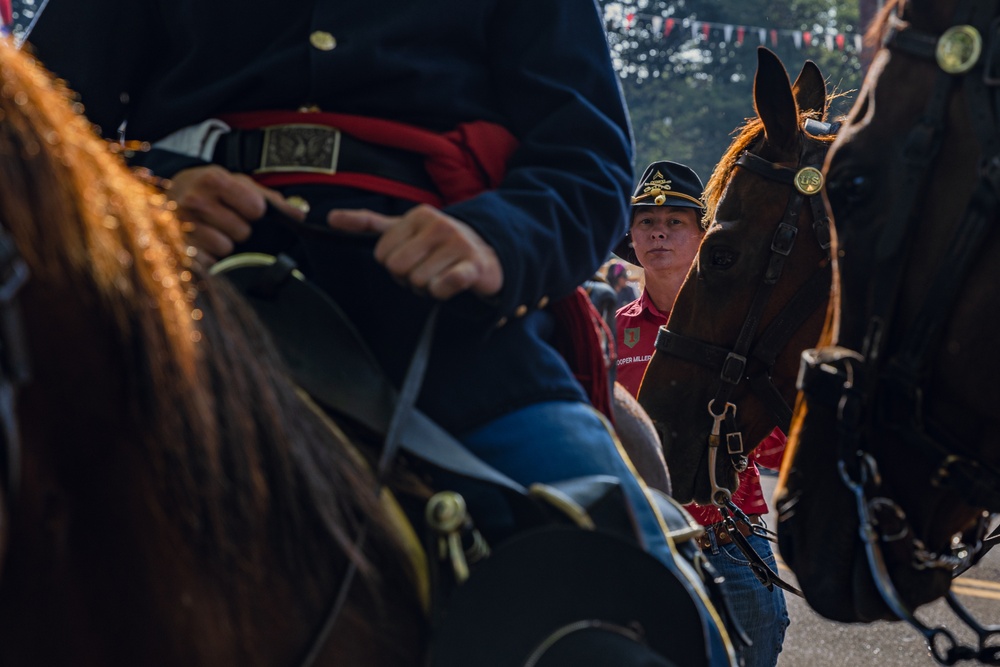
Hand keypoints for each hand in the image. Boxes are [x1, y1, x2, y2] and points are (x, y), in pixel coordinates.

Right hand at [167, 165, 305, 264]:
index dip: (255, 211)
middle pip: (242, 231)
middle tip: (226, 219)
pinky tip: (204, 241)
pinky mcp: (176, 245)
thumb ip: (272, 199)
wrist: (171, 190)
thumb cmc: (213, 188)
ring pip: (225, 248)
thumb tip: (301, 215)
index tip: (247, 209)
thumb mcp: (239, 183)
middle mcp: (195, 200)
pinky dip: (211, 255)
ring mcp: (182, 224)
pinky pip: (208, 260)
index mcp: (214, 179)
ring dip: (225, 243)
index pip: (255, 208)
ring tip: (214, 229)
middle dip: (240, 228)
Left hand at [327, 204, 502, 299]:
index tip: (415, 259)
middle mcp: (439, 224)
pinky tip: (452, 284)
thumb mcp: (406, 229)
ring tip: (443, 275)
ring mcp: (458, 243)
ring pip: (418, 282)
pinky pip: (442, 287)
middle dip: (408, 278)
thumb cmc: (441, 246)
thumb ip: (369, 223)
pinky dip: (442, 292)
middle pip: (397, 269)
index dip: (395, 265)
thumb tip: (330, 218)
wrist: (490, 255)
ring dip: (427, 288)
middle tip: (428, 270)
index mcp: (418, 215)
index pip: (382, 254)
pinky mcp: (474, 265)